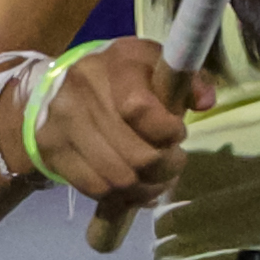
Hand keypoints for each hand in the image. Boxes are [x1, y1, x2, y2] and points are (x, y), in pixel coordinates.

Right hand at [24, 38, 197, 208]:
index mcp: (117, 62)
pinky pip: (97, 189)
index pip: (140, 109)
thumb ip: (187, 80)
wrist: (59, 88)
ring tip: (156, 180)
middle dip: (166, 168)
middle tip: (173, 163)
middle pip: (137, 155)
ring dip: (146, 188)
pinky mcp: (53, 150)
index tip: (177, 133)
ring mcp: (64, 123)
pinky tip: (132, 188)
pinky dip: (121, 197)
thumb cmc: (122, 78)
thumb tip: (205, 101)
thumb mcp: (155, 66)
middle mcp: (85, 90)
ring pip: (119, 179)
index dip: (166, 131)